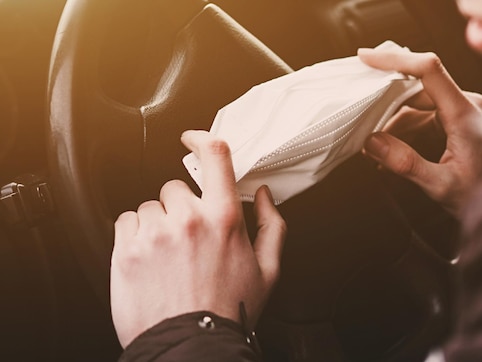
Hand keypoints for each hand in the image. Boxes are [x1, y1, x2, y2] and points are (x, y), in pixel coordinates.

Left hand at [110, 130, 286, 347]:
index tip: (192, 138)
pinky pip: (125, 222)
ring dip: (157, 224)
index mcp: (224, 219)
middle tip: (188, 239)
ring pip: (150, 207)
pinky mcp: (126, 250)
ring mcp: (155, 233)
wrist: (190, 346)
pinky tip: (149, 259)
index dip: (201, 139)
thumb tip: (264, 195)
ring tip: (168, 257)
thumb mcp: (268, 271)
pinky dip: (134, 236)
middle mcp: (188, 219)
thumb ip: (273, 225)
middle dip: (181, 207)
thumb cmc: (227, 311)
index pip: (215, 156)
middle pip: (175, 187)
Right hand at [359, 49, 481, 213]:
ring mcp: (463, 111)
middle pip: (416, 90)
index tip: (366, 58)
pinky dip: (405, 132)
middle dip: (386, 107)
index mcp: (465, 112)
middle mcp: (466, 104)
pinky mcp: (458, 121)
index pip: (428, 70)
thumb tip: (372, 142)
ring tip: (376, 151)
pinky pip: (424, 118)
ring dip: (394, 125)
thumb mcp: (441, 185)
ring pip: (416, 106)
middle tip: (361, 123)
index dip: (395, 60)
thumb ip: (406, 163)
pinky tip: (392, 152)